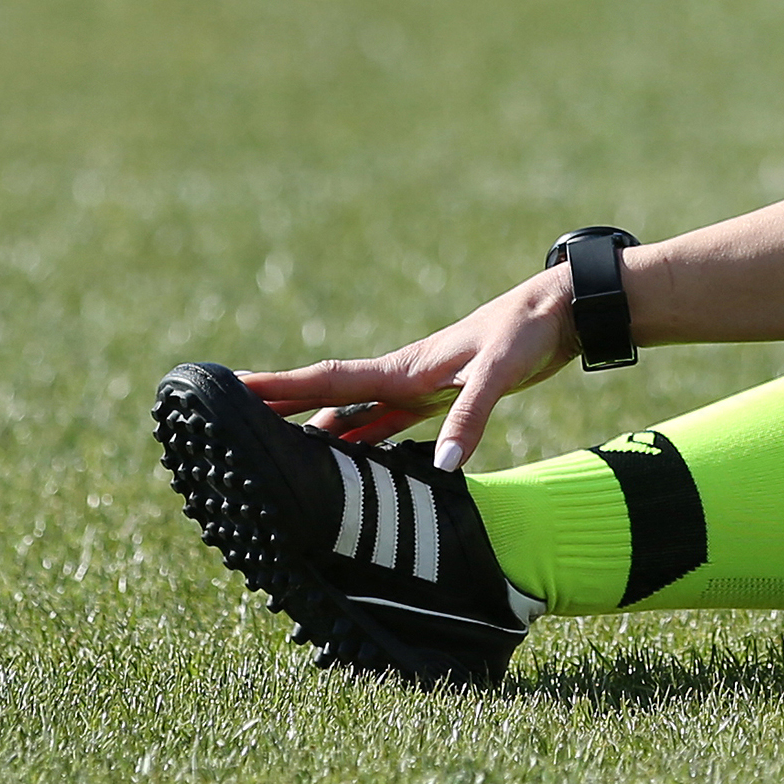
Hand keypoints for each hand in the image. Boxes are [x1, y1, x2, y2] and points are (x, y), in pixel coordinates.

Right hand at [242, 273, 575, 475]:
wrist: (559, 313)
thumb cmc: (526, 332)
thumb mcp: (500, 374)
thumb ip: (470, 418)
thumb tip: (443, 470)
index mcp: (403, 368)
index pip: (327, 380)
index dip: (279, 387)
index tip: (231, 388)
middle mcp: (398, 377)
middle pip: (324, 396)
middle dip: (277, 406)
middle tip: (224, 420)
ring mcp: (414, 388)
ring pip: (349, 413)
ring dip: (311, 429)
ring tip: (270, 450)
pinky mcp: (436, 399)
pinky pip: (381, 425)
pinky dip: (356, 440)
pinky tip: (342, 459)